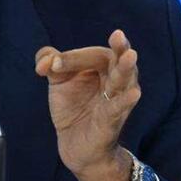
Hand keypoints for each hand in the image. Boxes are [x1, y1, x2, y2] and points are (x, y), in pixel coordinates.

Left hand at [35, 31, 140, 180]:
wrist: (75, 145)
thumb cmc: (73, 107)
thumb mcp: (58, 81)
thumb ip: (49, 62)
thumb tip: (46, 62)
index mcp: (103, 67)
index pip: (92, 54)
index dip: (72, 58)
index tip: (53, 66)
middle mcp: (114, 80)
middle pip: (116, 61)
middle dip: (119, 48)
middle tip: (118, 35)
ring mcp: (115, 100)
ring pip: (123, 82)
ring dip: (126, 69)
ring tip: (130, 55)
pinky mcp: (111, 121)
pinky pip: (119, 109)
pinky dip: (125, 101)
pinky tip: (134, 93)